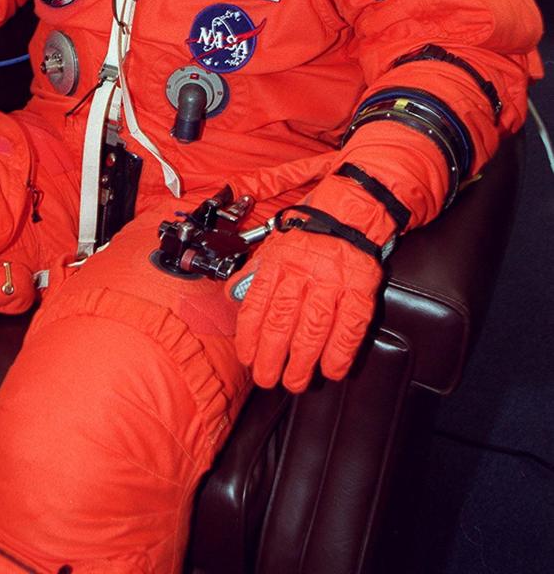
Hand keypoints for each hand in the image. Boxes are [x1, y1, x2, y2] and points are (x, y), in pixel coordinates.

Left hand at [233, 227, 382, 392]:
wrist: (353, 211)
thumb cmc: (312, 228)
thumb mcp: (275, 242)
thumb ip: (254, 271)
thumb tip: (232, 295)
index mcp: (278, 261)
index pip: (257, 305)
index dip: (249, 338)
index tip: (247, 358)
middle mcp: (303, 272)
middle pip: (281, 323)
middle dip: (271, 358)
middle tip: (267, 379)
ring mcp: (333, 283)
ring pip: (312, 330)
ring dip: (302, 363)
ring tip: (295, 382)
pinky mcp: (360, 291)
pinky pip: (348, 329)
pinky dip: (339, 354)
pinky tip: (331, 369)